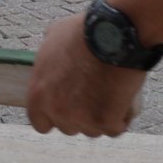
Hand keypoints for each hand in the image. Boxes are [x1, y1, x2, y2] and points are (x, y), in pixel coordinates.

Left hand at [25, 12, 143, 137]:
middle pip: (67, 127)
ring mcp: (82, 119)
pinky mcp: (106, 122)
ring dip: (100, 118)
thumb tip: (49, 59)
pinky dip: (120, 119)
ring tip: (109, 97)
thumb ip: (47, 57)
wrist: (113, 35)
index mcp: (38, 94)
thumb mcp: (53, 37)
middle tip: (91, 98)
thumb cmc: (84, 32)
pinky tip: (123, 103)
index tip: (65, 108)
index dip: (53, 117)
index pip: (39, 123)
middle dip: (78, 116)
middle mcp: (57, 110)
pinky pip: (114, 129)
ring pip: (92, 130)